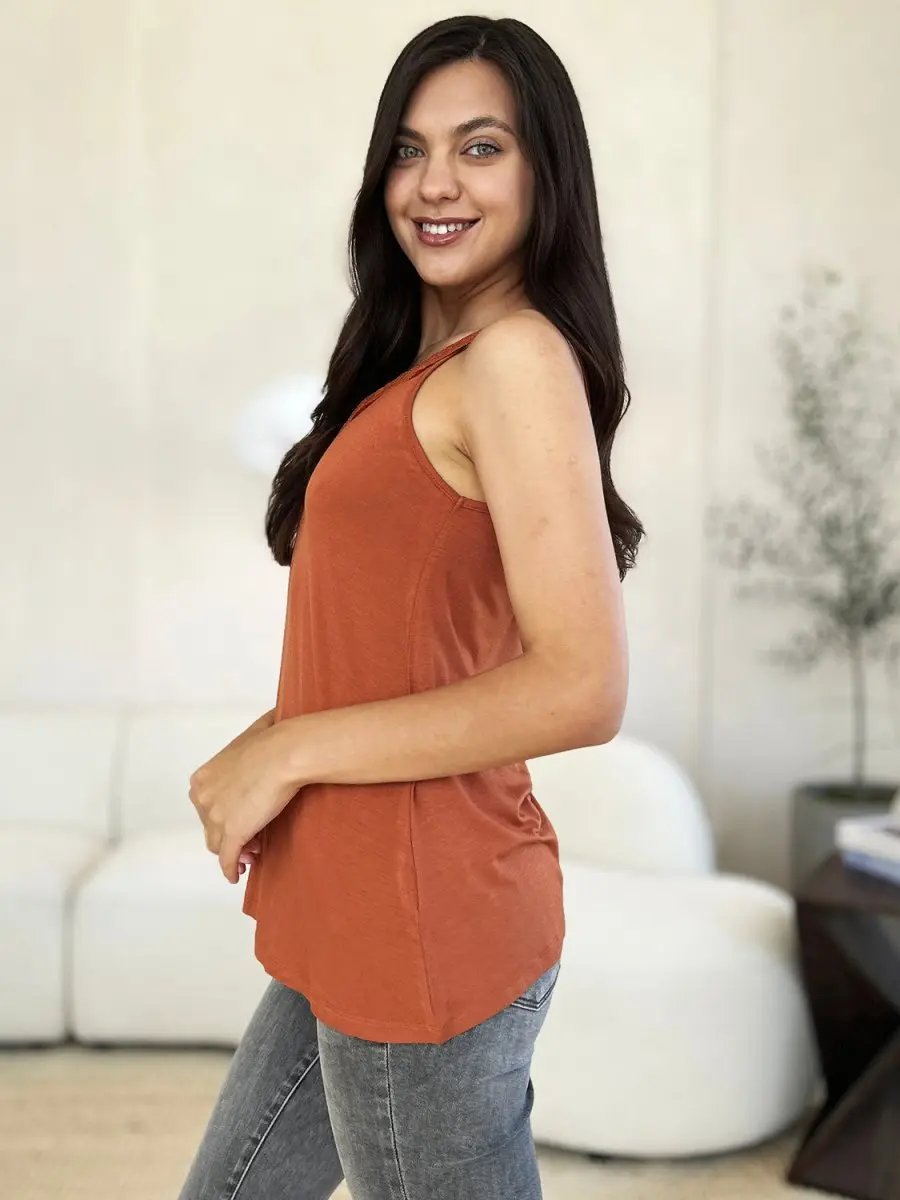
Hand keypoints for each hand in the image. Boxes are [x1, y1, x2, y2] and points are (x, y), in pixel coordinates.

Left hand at [189, 724, 300, 883]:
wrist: (285, 753)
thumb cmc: (274, 740)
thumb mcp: (253, 736)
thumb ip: (251, 744)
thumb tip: (270, 725)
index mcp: (203, 777)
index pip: (206, 805)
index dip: (223, 815)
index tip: (241, 818)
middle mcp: (203, 798)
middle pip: (210, 826)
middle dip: (229, 833)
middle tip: (250, 837)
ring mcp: (215, 817)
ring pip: (217, 844)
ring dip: (234, 850)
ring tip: (252, 852)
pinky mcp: (232, 834)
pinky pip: (226, 859)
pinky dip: (229, 869)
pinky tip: (236, 874)